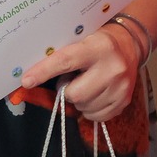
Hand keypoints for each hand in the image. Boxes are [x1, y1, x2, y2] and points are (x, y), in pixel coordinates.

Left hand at [16, 24, 139, 123]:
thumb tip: (32, 76)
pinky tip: (94, 94)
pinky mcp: (125, 100)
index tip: (26, 81)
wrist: (129, 45)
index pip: (66, 61)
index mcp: (98, 47)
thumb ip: (61, 55)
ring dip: (78, 100)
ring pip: (84, 107)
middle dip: (67, 90)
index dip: (44, 71)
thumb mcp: (81, 39)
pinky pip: (96, 116)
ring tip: (86, 85)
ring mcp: (121, 86)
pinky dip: (89, 109)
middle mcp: (113, 67)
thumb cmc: (96, 42)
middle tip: (71, 81)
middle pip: (75, 93)